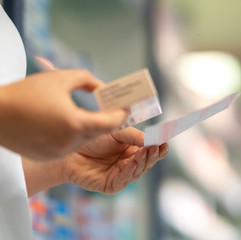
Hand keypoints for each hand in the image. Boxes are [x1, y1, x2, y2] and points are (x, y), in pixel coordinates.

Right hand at [0, 69, 127, 159]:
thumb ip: (87, 79)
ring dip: (90, 129)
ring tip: (91, 116)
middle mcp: (70, 142)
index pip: (110, 123)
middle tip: (114, 111)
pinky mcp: (48, 157)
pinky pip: (69, 147)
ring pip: (84, 141)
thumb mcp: (60, 78)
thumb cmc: (25, 93)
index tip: (126, 108)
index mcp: (76, 123)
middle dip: (107, 122)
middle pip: (99, 133)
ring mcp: (58, 152)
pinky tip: (67, 125)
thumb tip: (102, 87)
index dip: (121, 115)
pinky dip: (73, 137)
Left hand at [61, 127, 167, 193]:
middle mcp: (130, 164)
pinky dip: (129, 171)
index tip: (165, 141)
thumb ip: (134, 136)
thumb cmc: (92, 140)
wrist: (69, 151)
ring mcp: (121, 175)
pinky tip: (132, 162)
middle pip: (148, 163)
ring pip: (138, 171)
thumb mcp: (117, 133)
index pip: (151, 151)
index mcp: (133, 151)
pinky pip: (124, 180)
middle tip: (157, 146)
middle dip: (153, 155)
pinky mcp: (111, 185)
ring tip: (146, 150)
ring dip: (143, 161)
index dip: (159, 148)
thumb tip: (152, 141)